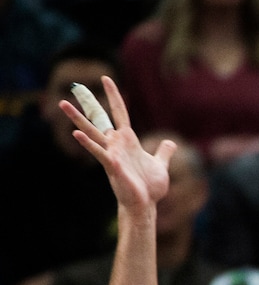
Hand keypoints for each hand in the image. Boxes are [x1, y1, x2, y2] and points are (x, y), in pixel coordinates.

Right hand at [59, 75, 173, 209]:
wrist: (146, 205)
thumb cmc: (150, 187)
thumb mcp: (160, 164)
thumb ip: (164, 152)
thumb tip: (170, 143)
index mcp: (128, 141)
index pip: (119, 112)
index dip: (114, 96)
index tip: (107, 78)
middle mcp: (116, 145)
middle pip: (99, 120)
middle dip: (86, 106)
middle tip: (72, 90)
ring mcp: (112, 155)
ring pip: (92, 133)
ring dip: (78, 120)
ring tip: (63, 105)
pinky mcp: (113, 167)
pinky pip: (99, 153)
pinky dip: (89, 144)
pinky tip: (76, 134)